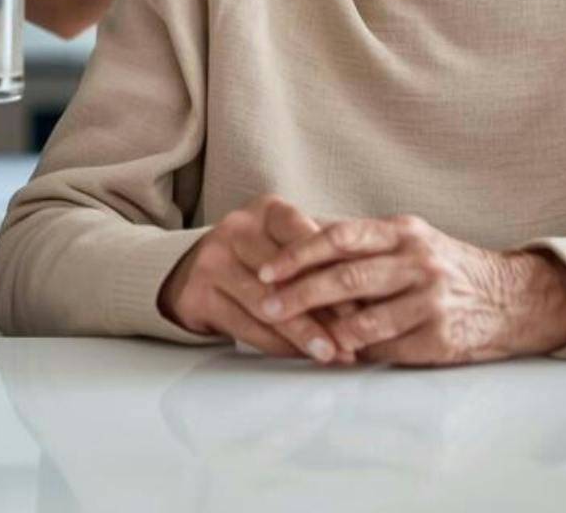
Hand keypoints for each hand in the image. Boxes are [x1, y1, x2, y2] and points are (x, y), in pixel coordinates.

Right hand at [157, 195, 354, 363]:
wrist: (193, 269)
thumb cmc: (259, 255)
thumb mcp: (288, 242)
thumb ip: (324, 256)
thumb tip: (372, 286)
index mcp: (268, 210)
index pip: (305, 238)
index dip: (335, 273)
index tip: (364, 304)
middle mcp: (237, 228)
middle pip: (287, 277)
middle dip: (324, 313)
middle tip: (352, 339)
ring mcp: (213, 260)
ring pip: (266, 306)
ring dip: (302, 335)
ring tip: (331, 354)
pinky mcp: (197, 294)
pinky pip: (245, 327)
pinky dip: (277, 345)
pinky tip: (299, 355)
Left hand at [256, 215, 565, 365]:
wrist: (511, 298)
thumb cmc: (445, 267)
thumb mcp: (408, 240)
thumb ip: (359, 241)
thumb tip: (297, 231)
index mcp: (403, 232)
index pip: (341, 236)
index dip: (299, 253)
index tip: (266, 269)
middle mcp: (418, 261)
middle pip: (346, 278)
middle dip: (299, 294)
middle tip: (267, 306)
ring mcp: (431, 301)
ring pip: (363, 319)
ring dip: (325, 332)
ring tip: (298, 337)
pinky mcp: (439, 337)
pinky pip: (386, 348)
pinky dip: (357, 352)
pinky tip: (337, 355)